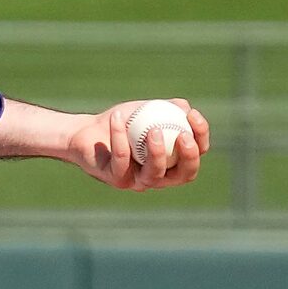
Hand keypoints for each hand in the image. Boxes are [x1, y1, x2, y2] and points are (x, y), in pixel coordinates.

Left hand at [71, 98, 211, 190]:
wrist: (87, 130)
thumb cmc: (122, 123)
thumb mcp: (147, 111)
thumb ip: (168, 109)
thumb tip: (185, 107)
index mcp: (172, 163)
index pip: (195, 155)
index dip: (201, 138)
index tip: (193, 116)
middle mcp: (160, 177)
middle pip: (184, 175)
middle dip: (189, 157)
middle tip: (183, 136)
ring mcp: (138, 181)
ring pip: (154, 175)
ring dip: (157, 153)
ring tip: (155, 131)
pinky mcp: (116, 179)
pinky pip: (121, 160)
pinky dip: (120, 137)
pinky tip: (118, 118)